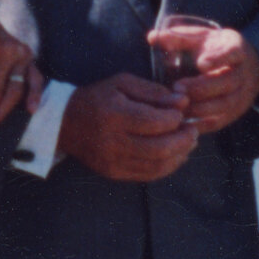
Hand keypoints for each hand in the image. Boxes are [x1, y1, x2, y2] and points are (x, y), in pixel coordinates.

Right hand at [56, 73, 199, 180]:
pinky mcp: (113, 173)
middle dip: (183, 140)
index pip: (154, 122)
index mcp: (115, 114)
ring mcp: (113, 161)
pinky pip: (147, 175)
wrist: (65, 123)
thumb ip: (153, 92)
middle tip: (193, 130)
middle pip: (159, 148)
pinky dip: (167, 167)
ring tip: (189, 143)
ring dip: (180, 155)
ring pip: (156, 166)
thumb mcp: (122, 83)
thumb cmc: (97, 98)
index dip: (174, 119)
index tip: (181, 112)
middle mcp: (113, 141)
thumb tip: (182, 102)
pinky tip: (176, 156)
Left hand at [178, 28, 258, 133]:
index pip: (232, 53)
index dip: (219, 58)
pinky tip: (181, 123)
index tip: (201, 63)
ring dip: (199, 107)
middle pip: (227, 82)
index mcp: (236, 49)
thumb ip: (179, 37)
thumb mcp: (202, 38)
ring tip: (176, 106)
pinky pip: (218, 122)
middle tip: (178, 87)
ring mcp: (241, 96)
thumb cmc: (216, 50)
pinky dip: (200, 124)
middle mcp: (243, 74)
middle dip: (202, 87)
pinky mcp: (233, 114)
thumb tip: (152, 37)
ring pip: (224, 105)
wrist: (248, 68)